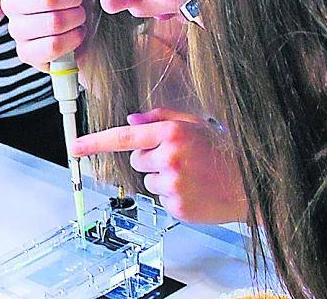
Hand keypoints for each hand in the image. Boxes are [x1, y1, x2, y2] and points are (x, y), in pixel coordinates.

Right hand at [0, 0, 91, 71]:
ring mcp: (16, 30)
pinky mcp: (25, 53)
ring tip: (78, 16)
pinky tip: (75, 34)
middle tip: (79, 0)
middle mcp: (10, 4)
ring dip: (76, 18)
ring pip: (53, 22)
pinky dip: (72, 39)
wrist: (83, 30)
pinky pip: (52, 45)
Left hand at [71, 107, 247, 223]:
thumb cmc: (224, 151)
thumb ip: (161, 118)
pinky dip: (173, 195)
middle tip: (180, 159)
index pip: (123, 136)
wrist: (251, 184)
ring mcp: (172, 184)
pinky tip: (193, 190)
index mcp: (172, 133)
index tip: (75, 146)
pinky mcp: (176, 206)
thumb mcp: (195, 124)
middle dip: (152, 159)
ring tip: (189, 175)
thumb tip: (131, 121)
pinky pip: (160, 199)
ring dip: (162, 178)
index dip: (95, 142)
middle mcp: (169, 157)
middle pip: (136, 159)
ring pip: (147, 181)